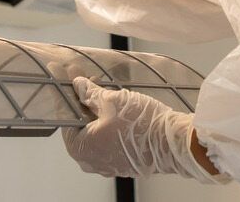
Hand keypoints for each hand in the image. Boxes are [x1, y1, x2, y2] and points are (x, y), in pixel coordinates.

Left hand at [62, 77, 224, 181]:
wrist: (174, 144)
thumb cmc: (141, 125)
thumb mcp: (111, 101)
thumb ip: (90, 93)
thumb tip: (78, 86)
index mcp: (81, 148)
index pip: (65, 115)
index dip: (67, 92)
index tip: (67, 76)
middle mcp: (91, 161)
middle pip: (80, 124)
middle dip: (84, 100)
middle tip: (88, 79)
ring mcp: (108, 164)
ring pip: (96, 132)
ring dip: (97, 110)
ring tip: (105, 89)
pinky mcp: (124, 163)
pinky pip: (109, 140)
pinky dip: (109, 123)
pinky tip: (117, 107)